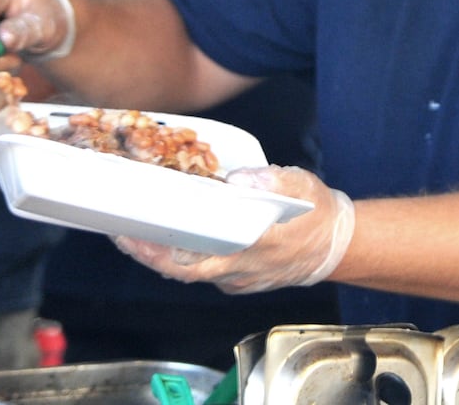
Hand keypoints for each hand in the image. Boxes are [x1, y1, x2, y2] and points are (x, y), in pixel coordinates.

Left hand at [115, 165, 354, 293]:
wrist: (337, 245)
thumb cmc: (317, 214)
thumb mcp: (300, 186)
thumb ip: (270, 181)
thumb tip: (239, 178)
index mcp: (250, 247)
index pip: (191, 258)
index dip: (156, 251)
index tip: (131, 235)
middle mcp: (238, 270)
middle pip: (180, 269)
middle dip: (146, 253)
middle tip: (120, 233)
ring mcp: (237, 279)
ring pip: (190, 272)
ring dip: (161, 255)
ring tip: (136, 233)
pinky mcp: (239, 279)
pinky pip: (203, 271)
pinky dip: (182, 257)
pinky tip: (171, 239)